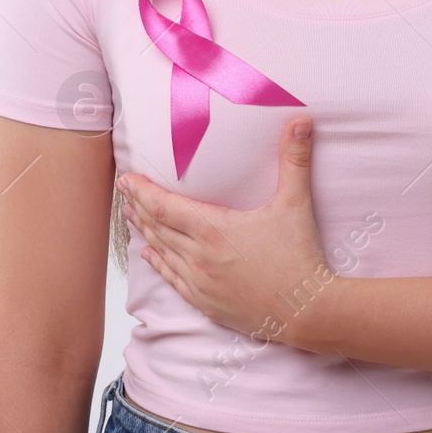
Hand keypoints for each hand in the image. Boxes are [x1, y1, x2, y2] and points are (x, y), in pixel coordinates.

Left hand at [118, 116, 336, 350]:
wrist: (306, 310)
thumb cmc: (300, 257)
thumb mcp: (296, 204)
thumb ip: (294, 161)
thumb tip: (301, 122)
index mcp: (214, 230)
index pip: (165, 207)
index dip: (142, 192)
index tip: (126, 179)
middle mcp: (199, 257)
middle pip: (158, 228)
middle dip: (139, 207)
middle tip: (125, 192)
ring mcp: (200, 282)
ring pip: (162, 252)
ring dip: (145, 232)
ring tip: (132, 216)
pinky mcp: (206, 302)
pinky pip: (172, 279)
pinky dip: (158, 263)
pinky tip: (150, 255)